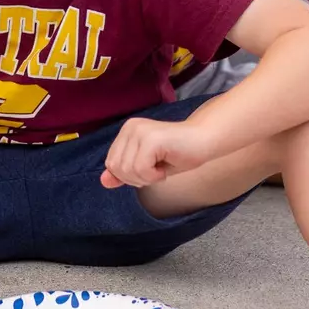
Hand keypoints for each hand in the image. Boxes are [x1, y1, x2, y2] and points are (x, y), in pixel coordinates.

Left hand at [101, 117, 215, 188]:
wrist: (205, 141)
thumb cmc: (178, 154)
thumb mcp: (146, 167)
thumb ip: (123, 172)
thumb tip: (103, 181)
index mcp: (126, 131)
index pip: (111, 163)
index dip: (129, 176)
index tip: (149, 170)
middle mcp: (130, 127)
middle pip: (116, 168)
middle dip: (136, 179)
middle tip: (156, 171)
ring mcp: (140, 131)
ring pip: (128, 170)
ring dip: (147, 178)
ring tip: (161, 168)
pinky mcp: (151, 139)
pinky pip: (141, 169)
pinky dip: (154, 176)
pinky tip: (165, 168)